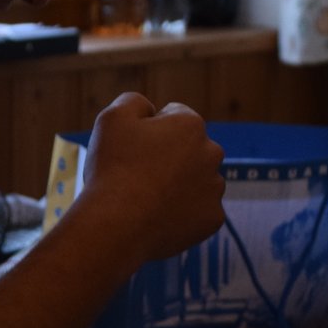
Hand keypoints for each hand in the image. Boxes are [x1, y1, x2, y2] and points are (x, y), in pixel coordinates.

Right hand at [73, 92, 225, 266]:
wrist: (117, 225)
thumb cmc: (113, 168)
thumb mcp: (113, 118)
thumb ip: (135, 101)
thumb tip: (151, 109)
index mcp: (191, 124)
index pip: (174, 116)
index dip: (149, 130)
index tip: (133, 149)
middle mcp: (211, 153)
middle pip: (189, 149)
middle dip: (170, 156)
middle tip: (139, 175)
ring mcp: (215, 188)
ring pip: (197, 180)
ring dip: (179, 185)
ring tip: (148, 199)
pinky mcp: (213, 219)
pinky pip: (198, 211)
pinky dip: (183, 214)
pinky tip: (160, 217)